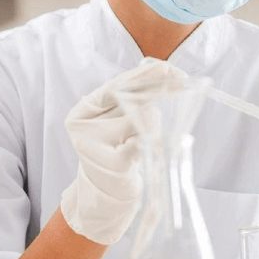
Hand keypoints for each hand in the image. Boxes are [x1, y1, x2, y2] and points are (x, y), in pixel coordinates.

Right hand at [60, 59, 186, 244]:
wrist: (107, 190)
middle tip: (178, 81)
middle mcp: (80, 128)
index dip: (139, 77)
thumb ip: (129, 100)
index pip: (112, 88)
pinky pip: (141, 143)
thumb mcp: (116, 122)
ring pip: (137, 121)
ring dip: (151, 125)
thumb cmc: (116, 149)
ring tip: (145, 136)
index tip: (164, 67)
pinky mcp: (112, 164)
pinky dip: (148, 142)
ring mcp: (93, 147)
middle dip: (154, 94)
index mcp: (80, 113)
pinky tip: (145, 146)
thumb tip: (162, 75)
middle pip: (126, 102)